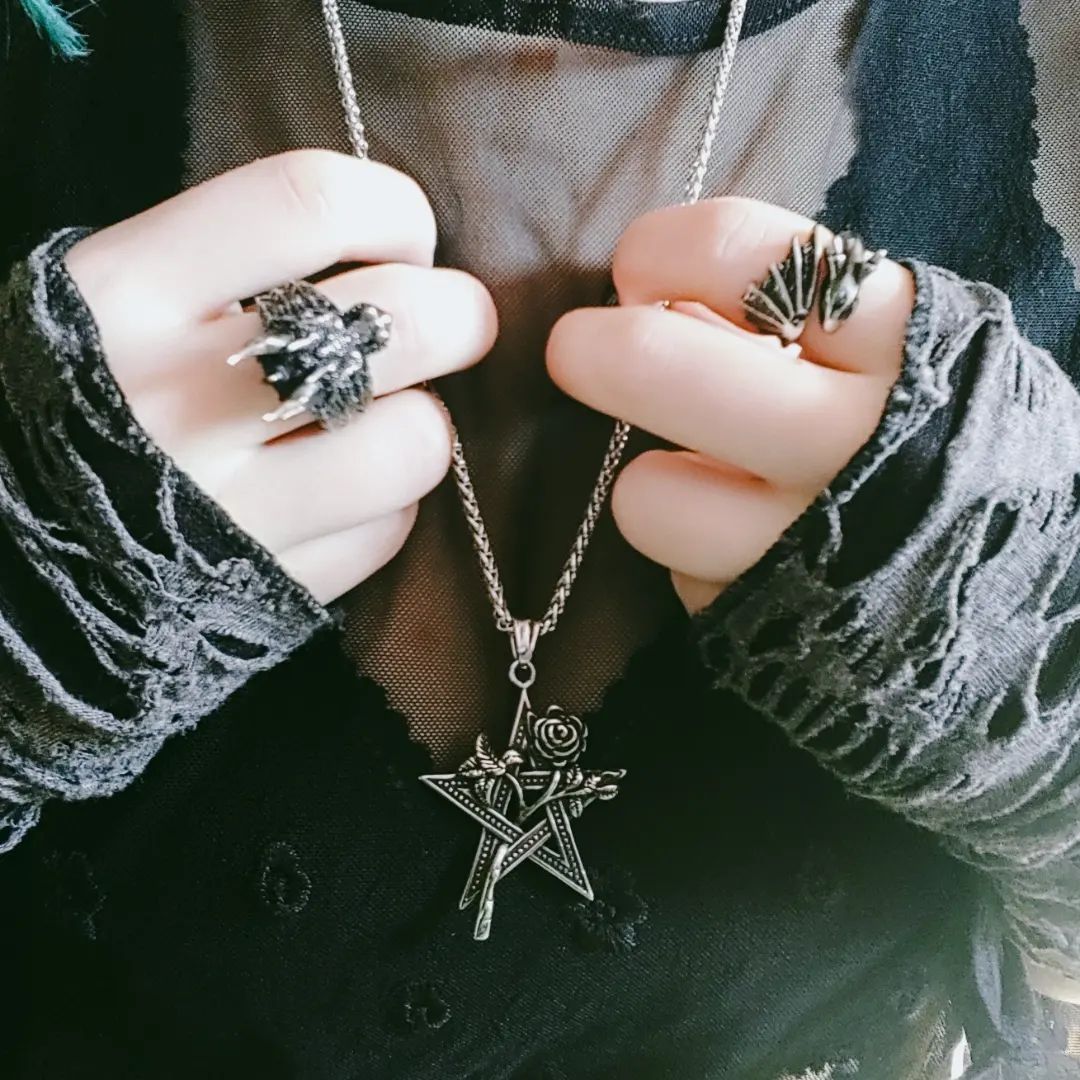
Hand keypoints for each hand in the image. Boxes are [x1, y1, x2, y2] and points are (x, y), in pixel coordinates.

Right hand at [63, 149, 496, 602]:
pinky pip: (387, 530)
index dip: (393, 210)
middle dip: (459, 314)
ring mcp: (230, 507)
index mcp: (126, 294)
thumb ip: (230, 266)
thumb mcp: (118, 305)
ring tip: (382, 421)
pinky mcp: (272, 587)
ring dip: (421, 423)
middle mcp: (180, 399)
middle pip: (396, 323)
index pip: (307, 202)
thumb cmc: (87, 403)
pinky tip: (342, 495)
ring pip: (414, 442)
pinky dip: (386, 507)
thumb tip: (388, 256)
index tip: (404, 241)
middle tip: (452, 324)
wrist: (18, 564)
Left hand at [547, 196, 914, 613]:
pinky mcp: (778, 618)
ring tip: (705, 483)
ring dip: (656, 486)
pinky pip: (685, 575)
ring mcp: (816, 541)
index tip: (637, 270)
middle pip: (671, 368)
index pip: (748, 256)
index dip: (667, 250)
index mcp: (898, 340)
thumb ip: (788, 312)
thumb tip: (657, 296)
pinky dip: (697, 556)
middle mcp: (858, 438)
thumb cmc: (926, 434)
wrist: (1010, 576)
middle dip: (604, 350)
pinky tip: (745, 547)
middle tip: (574, 349)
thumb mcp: (887, 351)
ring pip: (652, 497)